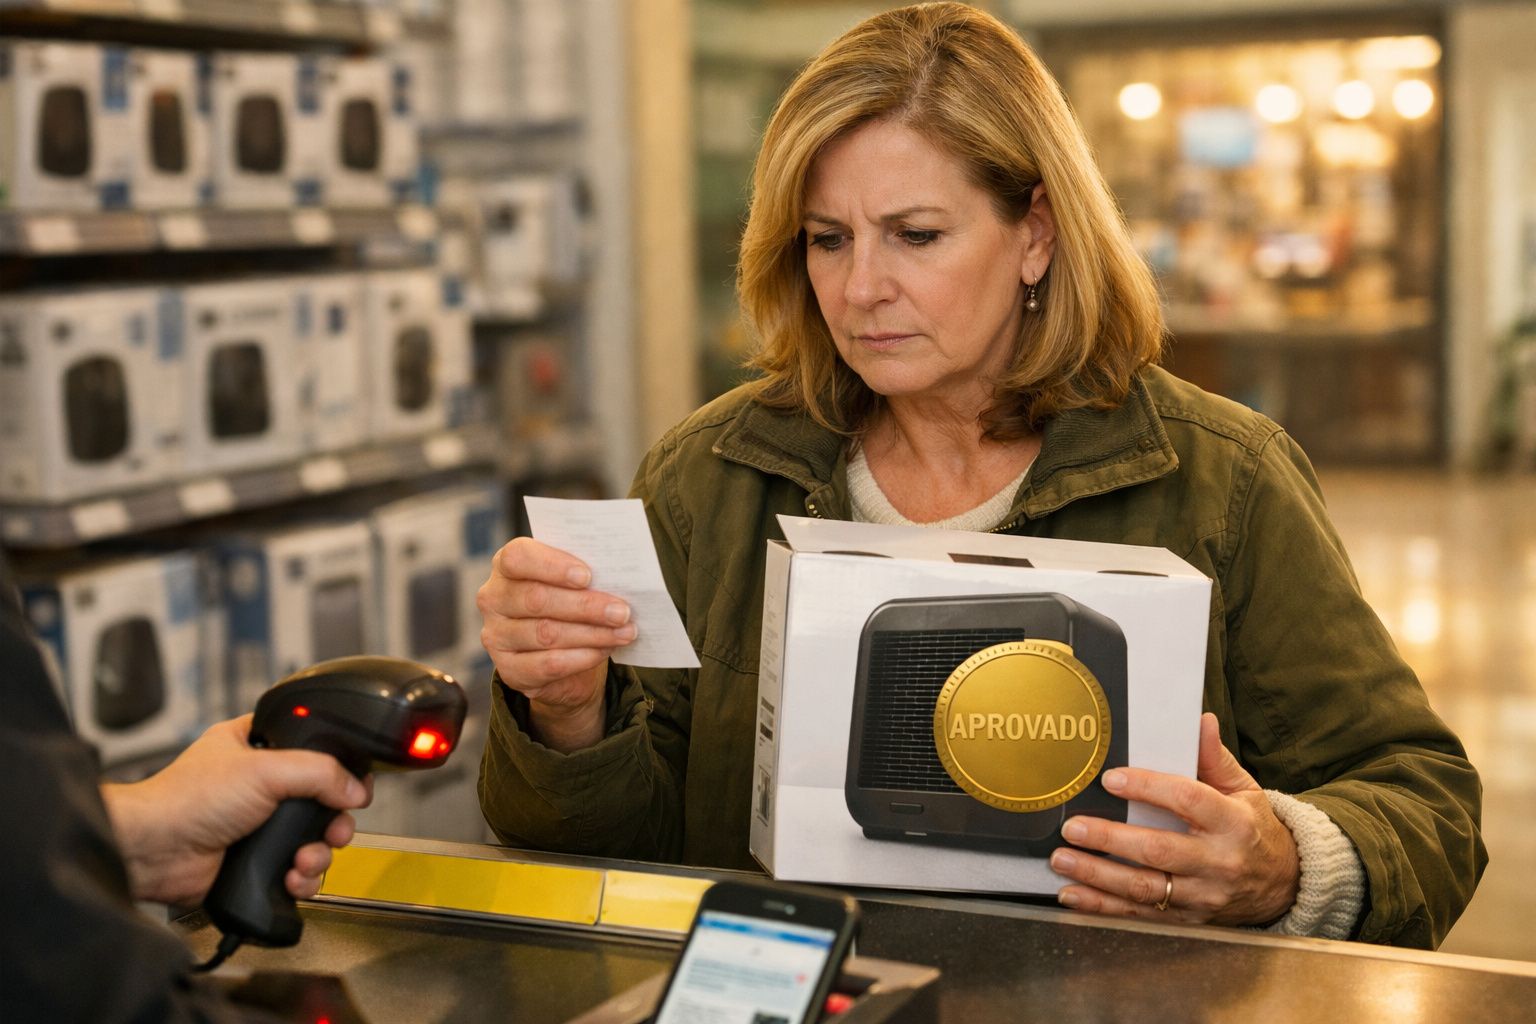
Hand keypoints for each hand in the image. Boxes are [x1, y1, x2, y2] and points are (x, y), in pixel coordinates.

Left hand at [101, 715, 370, 906]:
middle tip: (335, 829)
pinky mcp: (255, 863)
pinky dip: (301, 879)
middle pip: (321, 802)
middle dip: (334, 821)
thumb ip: (319, 772)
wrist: (153, 853)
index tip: (352, 784)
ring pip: (313, 841)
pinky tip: (291, 878)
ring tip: (305, 860)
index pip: (312, 750)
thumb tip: (355, 789)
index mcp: (256, 748)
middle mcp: (260, 787)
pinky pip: (296, 872)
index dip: (337, 768)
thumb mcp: (264, 769)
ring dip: (318, 855)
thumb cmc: (185, 800)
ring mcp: (258, 827)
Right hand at [477, 537, 636, 751]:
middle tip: (622, 611)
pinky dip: (581, 658)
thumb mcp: (576, 583)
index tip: (587, 576)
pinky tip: (604, 651)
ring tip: (624, 632)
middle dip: (585, 606)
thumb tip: (619, 576)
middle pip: (536, 599)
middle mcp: (494, 598)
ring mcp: (497, 636)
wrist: (565, 657)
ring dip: (592, 634)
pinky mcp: (509, 670)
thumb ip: (586, 574)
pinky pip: (547, 665)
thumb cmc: (571, 603)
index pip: (517, 557)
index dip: (552, 565)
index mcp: (507, 565)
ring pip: (546, 633)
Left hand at [1049, 713, 1299, 925]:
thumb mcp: (1244, 790)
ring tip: (1062, 859)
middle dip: (1110, 839)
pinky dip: (1103, 907)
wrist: (1282, 884)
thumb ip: (1215, 758)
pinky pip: (1141, 915)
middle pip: (1159, 851)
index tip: (1111, 779)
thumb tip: (1199, 721)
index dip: (1148, 788)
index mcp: (1233, 823)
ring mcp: (1203, 895)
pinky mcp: (1189, 918)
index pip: (1188, 801)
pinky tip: (1073, 894)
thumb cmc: (1252, 828)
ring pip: (1145, 888)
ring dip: (1098, 875)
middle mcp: (1218, 862)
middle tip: (1073, 827)